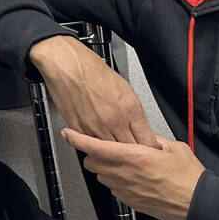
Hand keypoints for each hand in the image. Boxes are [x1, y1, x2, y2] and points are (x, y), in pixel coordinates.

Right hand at [29, 35, 159, 146]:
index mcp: (131, 109)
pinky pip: (92, 147)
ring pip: (111, 153)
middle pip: (131, 150)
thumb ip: (133, 112)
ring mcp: (96, 128)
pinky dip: (96, 148)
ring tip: (117, 152)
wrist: (68, 64)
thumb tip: (139, 127)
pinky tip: (99, 145)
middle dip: (135, 154)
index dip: (150, 149)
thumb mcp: (125, 89)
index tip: (150, 151)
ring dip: (115, 154)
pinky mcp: (79, 130)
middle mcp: (115, 121)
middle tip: (135, 155)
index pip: (147, 140)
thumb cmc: (94, 71)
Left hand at [62, 128, 204, 219]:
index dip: (78, 139)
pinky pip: (114, 189)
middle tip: (107, 149)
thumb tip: (142, 137)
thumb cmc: (189, 177)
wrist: (197, 203)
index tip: (68, 133)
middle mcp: (126, 174)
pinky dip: (118, 182)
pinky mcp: (130, 202)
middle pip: (92, 163)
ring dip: (106, 169)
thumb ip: (153, 140)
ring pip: (102, 176)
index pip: (96, 147)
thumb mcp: (174, 147)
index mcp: (136, 157)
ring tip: (127, 165)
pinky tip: (135, 179)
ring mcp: (126, 190)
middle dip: (94, 154)